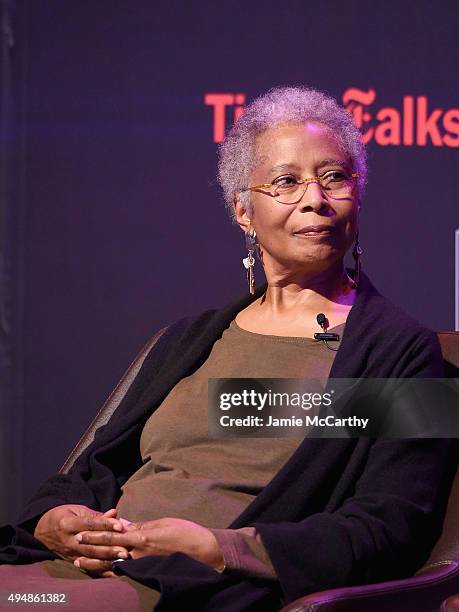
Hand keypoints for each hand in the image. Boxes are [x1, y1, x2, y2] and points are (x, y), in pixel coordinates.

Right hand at [34, 505, 129, 576]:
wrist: (41, 529)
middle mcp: (68, 540)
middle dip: (109, 547)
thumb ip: (95, 515)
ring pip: (90, 558)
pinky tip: (112, 569)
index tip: (120, 526)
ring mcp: (69, 553)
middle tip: (125, 549)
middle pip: (91, 545)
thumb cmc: (63, 515)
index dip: (105, 525)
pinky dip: (100, 569)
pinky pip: (86, 567)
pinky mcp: (71, 561)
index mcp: (68, 524)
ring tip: (121, 559)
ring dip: (107, 559)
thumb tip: (114, 513)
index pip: (90, 525)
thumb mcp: (76, 510)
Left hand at [75, 517, 223, 571]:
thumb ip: (141, 525)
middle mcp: (139, 553)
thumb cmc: (185, 533)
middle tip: (76, 545)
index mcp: (142, 537)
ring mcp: (142, 565)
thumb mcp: (163, 523)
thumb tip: (121, 524)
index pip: (113, 534)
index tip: (82, 531)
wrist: (204, 552)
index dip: (97, 533)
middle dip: (92, 547)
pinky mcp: (148, 573)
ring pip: (114, 564)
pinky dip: (112, 572)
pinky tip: (103, 573)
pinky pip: (126, 573)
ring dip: (97, 562)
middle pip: (110, 550)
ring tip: (81, 561)